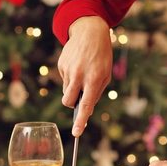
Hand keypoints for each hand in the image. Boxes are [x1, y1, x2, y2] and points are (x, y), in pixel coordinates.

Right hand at [57, 16, 111, 135]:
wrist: (90, 31)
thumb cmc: (102, 56)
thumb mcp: (105, 74)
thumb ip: (96, 92)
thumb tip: (85, 108)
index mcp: (94, 79)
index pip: (86, 105)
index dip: (81, 121)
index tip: (76, 134)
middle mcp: (79, 75)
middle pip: (68, 101)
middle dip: (72, 104)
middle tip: (79, 97)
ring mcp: (68, 70)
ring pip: (66, 90)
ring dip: (72, 88)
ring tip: (82, 73)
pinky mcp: (61, 64)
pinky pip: (64, 79)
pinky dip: (70, 77)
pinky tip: (77, 65)